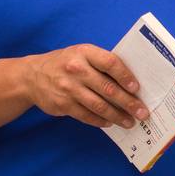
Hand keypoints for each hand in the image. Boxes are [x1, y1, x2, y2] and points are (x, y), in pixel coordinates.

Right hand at [24, 44, 147, 128]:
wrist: (31, 76)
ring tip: (130, 122)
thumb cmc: (66, 63)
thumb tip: (131, 81)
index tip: (137, 88)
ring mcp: (68, 88)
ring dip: (117, 116)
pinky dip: (100, 121)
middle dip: (128, 102)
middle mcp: (76, 69)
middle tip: (142, 112)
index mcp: (85, 52)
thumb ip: (102, 63)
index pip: (110, 63)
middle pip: (108, 88)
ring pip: (98, 105)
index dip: (126, 76)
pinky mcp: (62, 104)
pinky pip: (86, 115)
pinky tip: (110, 123)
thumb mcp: (82, 54)